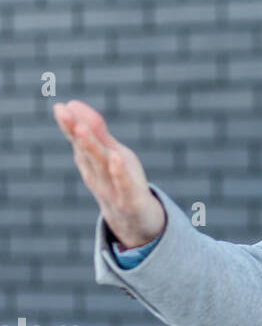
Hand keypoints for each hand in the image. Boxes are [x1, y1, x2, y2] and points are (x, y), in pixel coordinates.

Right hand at [54, 99, 164, 247]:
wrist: (136, 223)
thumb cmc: (120, 182)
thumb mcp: (109, 153)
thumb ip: (95, 131)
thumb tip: (72, 103)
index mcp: (92, 162)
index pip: (79, 141)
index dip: (70, 124)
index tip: (61, 105)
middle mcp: (98, 174)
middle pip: (85, 150)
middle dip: (74, 130)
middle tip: (62, 111)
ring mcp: (112, 188)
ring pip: (100, 165)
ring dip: (90, 146)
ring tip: (80, 128)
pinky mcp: (130, 200)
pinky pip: (124, 184)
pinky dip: (119, 171)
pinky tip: (116, 156)